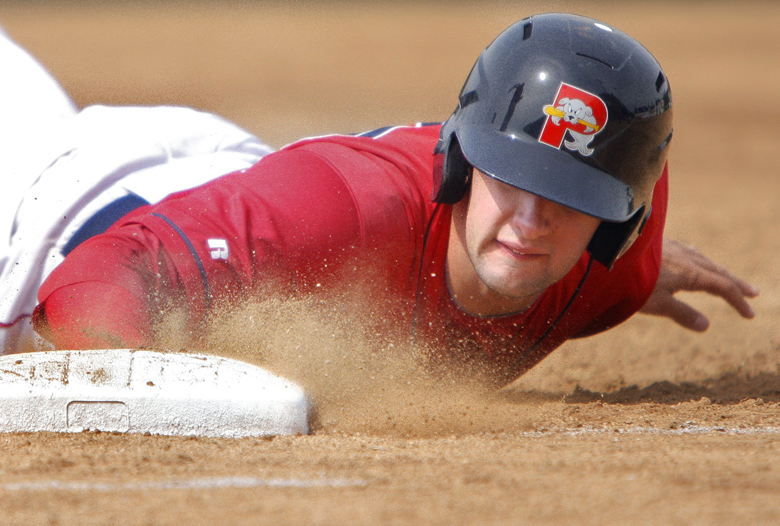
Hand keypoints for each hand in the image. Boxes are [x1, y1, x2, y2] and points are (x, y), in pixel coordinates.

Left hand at [639, 238, 758, 330]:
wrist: (609, 253)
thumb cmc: (630, 282)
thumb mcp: (656, 303)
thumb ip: (681, 313)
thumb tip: (706, 325)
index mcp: (691, 273)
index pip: (722, 287)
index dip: (738, 302)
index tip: (749, 314)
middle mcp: (687, 257)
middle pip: (718, 271)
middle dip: (735, 283)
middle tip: (753, 293)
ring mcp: (673, 248)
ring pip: (702, 259)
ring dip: (717, 270)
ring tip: (726, 277)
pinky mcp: (660, 243)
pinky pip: (686, 250)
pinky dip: (697, 257)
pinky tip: (692, 253)